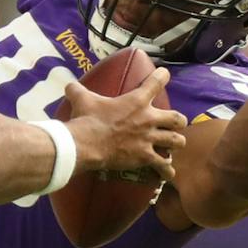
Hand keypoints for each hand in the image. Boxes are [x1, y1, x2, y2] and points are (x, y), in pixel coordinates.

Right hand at [62, 69, 186, 182]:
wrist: (86, 143)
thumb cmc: (86, 119)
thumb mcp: (82, 99)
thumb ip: (77, 90)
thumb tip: (68, 86)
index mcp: (137, 101)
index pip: (156, 82)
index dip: (162, 76)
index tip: (164, 74)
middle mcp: (148, 119)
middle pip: (177, 118)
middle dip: (178, 122)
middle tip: (174, 124)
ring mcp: (148, 139)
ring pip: (176, 141)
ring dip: (175, 144)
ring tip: (172, 147)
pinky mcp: (145, 157)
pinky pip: (163, 165)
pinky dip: (166, 170)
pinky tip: (168, 173)